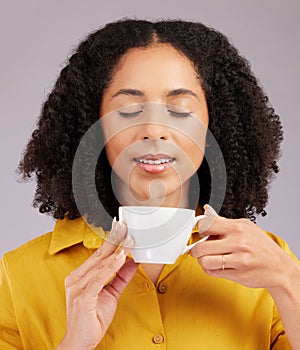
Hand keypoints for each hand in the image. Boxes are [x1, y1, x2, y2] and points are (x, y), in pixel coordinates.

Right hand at [57, 221, 137, 349]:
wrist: (80, 343)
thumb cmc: (92, 319)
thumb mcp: (111, 293)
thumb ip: (120, 277)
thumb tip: (132, 262)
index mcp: (81, 276)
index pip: (98, 254)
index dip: (111, 241)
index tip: (120, 228)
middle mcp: (76, 278)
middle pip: (99, 254)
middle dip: (113, 239)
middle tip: (124, 225)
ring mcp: (77, 286)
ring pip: (100, 263)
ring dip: (116, 250)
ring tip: (129, 240)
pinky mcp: (82, 296)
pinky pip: (99, 277)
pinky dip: (111, 266)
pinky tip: (121, 257)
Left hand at [190, 214, 293, 289]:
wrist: (279, 267)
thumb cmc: (260, 246)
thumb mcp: (245, 227)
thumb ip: (223, 221)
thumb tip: (206, 210)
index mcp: (238, 227)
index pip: (207, 224)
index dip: (198, 230)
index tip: (199, 234)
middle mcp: (238, 242)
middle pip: (202, 246)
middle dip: (195, 249)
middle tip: (198, 250)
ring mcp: (238, 259)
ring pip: (205, 261)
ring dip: (202, 261)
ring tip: (207, 258)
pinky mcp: (237, 274)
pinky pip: (212, 272)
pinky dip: (209, 269)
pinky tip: (215, 265)